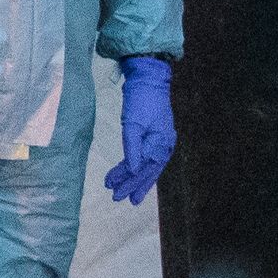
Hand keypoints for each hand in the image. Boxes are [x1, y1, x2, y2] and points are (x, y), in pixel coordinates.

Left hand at [104, 56, 174, 205]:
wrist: (149, 79)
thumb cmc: (141, 100)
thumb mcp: (133, 123)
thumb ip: (132, 148)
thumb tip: (133, 171)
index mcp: (160, 143)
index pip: (142, 168)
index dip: (127, 180)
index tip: (113, 190)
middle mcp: (164, 145)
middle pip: (147, 171)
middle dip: (132, 185)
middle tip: (118, 198)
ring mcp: (161, 140)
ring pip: (148, 166)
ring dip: (136, 179)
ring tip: (126, 194)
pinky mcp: (156, 135)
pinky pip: (148, 157)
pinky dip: (139, 166)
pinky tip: (133, 173)